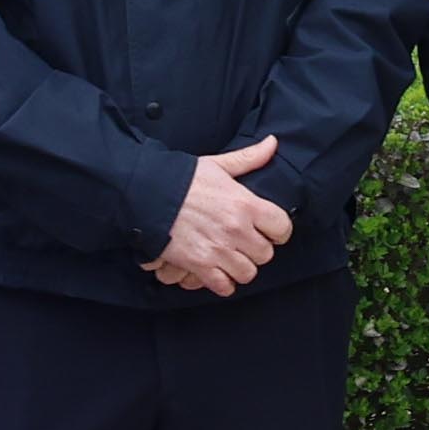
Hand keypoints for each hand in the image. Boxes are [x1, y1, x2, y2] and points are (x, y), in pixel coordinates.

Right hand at [155, 138, 292, 293]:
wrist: (145, 193)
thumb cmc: (182, 178)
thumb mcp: (217, 164)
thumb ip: (249, 158)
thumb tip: (272, 143)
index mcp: (245, 204)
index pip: (282, 228)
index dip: (278, 230)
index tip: (269, 229)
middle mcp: (236, 229)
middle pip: (266, 254)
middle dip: (257, 249)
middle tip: (244, 243)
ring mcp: (219, 249)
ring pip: (248, 273)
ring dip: (241, 267)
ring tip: (231, 257)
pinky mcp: (199, 265)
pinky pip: (224, 286)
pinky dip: (223, 282)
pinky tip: (217, 271)